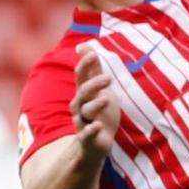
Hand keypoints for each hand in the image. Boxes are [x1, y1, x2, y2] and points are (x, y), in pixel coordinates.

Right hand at [71, 44, 119, 160]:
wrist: (97, 142)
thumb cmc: (99, 113)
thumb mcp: (99, 89)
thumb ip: (93, 69)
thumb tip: (83, 45)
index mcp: (83, 92)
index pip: (81, 75)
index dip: (85, 64)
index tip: (93, 54)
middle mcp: (80, 105)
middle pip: (83, 91)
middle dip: (94, 84)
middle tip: (108, 78)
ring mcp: (82, 121)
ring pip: (86, 110)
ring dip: (95, 104)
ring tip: (106, 99)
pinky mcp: (87, 138)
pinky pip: (86, 134)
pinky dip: (91, 130)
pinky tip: (99, 126)